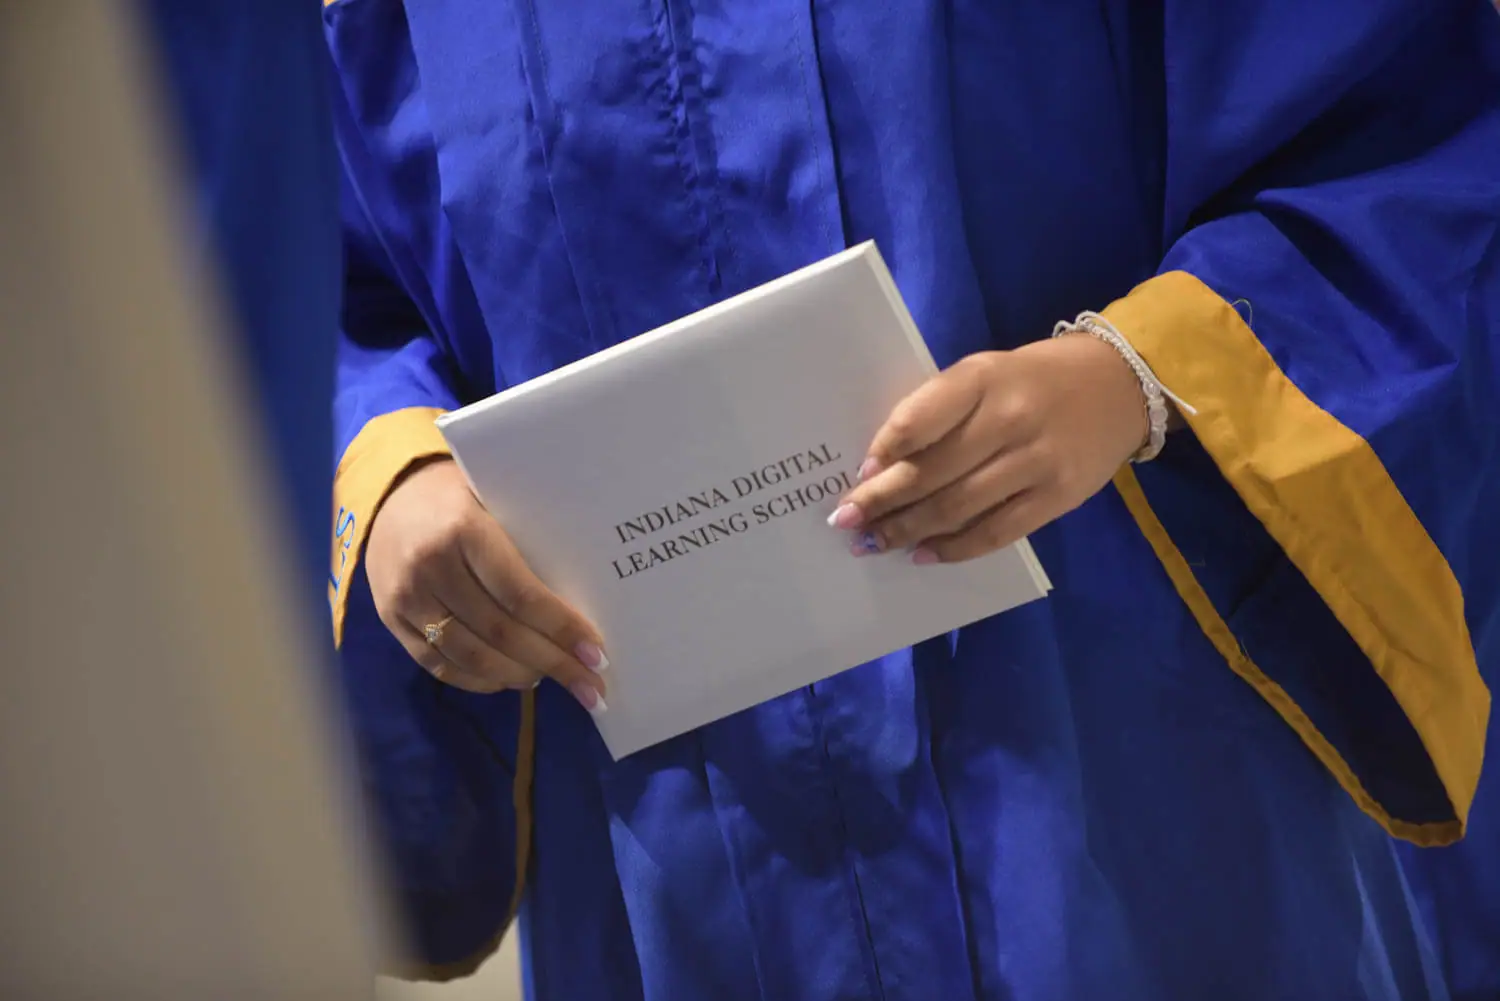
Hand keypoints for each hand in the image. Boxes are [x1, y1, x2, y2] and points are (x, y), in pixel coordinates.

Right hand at [364, 457, 607, 711]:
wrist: (389, 494)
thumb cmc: (462, 496)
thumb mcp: (497, 501)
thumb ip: (530, 542)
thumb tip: (586, 601)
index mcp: (465, 530)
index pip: (521, 594)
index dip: (562, 629)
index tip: (596, 654)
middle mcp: (431, 567)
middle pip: (500, 633)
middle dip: (553, 663)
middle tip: (589, 685)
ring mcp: (407, 597)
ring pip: (470, 657)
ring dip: (518, 675)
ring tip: (550, 678)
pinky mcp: (391, 620)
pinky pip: (437, 664)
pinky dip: (478, 680)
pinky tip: (507, 680)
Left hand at [828, 333, 1146, 562]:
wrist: (1119, 385)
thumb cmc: (1031, 380)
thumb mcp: (984, 372)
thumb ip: (940, 409)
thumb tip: (882, 463)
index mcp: (982, 378)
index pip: (920, 418)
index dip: (885, 450)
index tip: (859, 474)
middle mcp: (1009, 419)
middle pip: (932, 471)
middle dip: (881, 502)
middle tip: (845, 523)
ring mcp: (1036, 461)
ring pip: (958, 507)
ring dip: (908, 530)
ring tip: (873, 543)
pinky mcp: (1057, 497)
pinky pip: (996, 532)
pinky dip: (954, 548)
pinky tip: (924, 555)